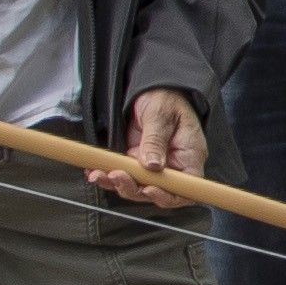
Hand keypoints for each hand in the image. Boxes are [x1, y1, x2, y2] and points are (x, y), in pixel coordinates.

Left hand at [104, 89, 208, 205]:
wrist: (152, 89)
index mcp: (189, 156)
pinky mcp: (137, 162)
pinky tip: (97, 171)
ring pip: (137, 187)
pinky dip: (109, 176)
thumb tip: (152, 165)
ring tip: (100, 174)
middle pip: (157, 191)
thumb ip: (156, 140)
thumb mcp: (161, 115)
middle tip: (116, 176)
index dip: (167, 195)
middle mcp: (173, 165)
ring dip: (117, 184)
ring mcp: (154, 166)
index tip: (148, 189)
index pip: (186, 189)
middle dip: (134, 188)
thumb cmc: (166, 98)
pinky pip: (125, 176)